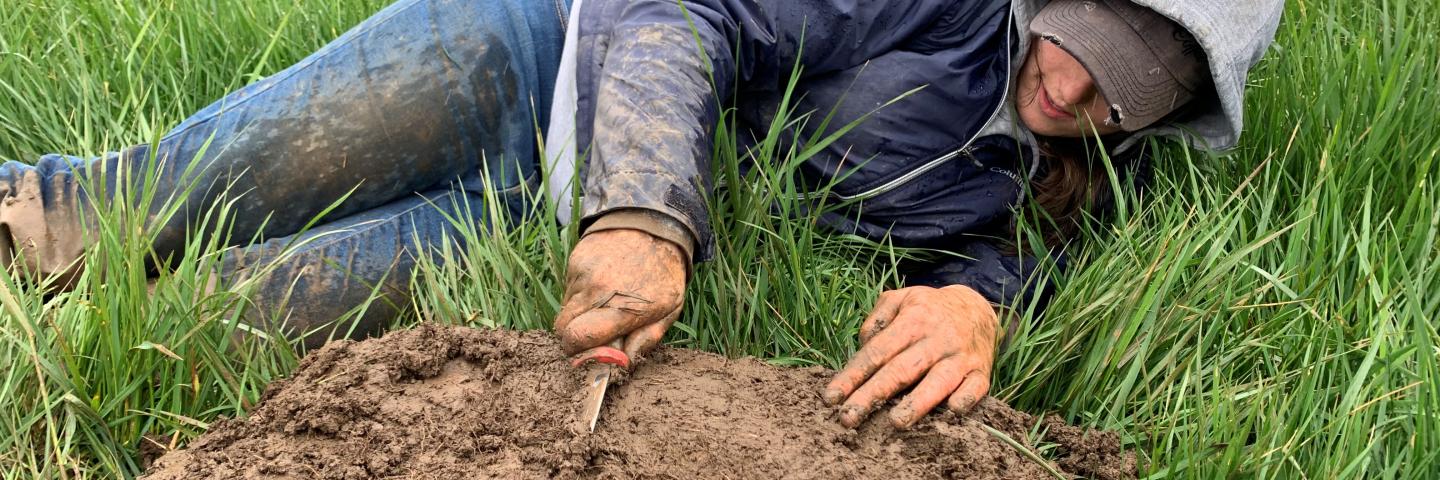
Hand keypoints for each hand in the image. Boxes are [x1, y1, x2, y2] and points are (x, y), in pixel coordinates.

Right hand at [554, 229, 686, 360]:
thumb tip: (621, 365)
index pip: (579, 339)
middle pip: (563, 329)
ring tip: (604, 303)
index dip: (579, 353)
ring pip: (565, 310)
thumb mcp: (669, 309)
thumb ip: (646, 340)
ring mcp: (583, 273)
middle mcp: (598, 290)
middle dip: (575, 338)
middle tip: (595, 334)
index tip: (590, 354)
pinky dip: (580, 295)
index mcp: (624, 307)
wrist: (655, 222)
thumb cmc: (665, 271)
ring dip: (580, 315)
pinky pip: (568, 290)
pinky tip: (601, 285)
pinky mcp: (575, 260)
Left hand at [823, 285, 999, 428]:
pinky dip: (965, 399)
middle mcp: (936, 339)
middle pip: (900, 370)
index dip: (852, 375)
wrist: (978, 308)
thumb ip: (878, 318)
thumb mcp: (902, 299)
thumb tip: (863, 344)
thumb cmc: (929, 309)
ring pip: (938, 381)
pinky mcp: (982, 372)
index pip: (877, 352)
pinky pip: (976, 388)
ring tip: (895, 422)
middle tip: (847, 419)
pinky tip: (952, 412)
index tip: (831, 398)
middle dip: (872, 395)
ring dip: (918, 402)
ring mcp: (961, 356)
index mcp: (913, 320)